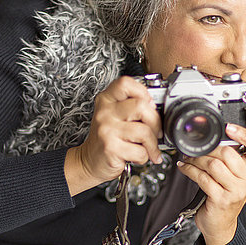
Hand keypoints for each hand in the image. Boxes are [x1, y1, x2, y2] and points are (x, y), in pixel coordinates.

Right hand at [65, 76, 161, 195]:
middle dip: (155, 122)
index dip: (142, 91)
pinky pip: (140, 151)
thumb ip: (131, 107)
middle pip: (141, 106)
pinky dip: (144, 157)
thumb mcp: (115, 116)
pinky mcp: (111, 148)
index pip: (125, 83)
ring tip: (149, 148)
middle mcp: (105, 112)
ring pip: (144, 131)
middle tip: (155, 131)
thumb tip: (155, 106)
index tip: (149, 104)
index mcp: (106, 100)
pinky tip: (137, 156)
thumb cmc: (107, 138)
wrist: (90, 161)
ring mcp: (107, 130)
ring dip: (152, 144)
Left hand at [176, 124, 245, 244]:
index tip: (229, 127)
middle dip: (207, 149)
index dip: (245, 134)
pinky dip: (189, 170)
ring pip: (213, 164)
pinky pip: (203, 178)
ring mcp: (235, 190)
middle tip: (195, 149)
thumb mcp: (230, 176)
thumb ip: (226, 159)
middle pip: (227, 153)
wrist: (220, 225)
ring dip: (196, 160)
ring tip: (187, 159)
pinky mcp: (221, 199)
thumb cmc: (223, 197)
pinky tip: (184, 168)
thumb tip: (208, 139)